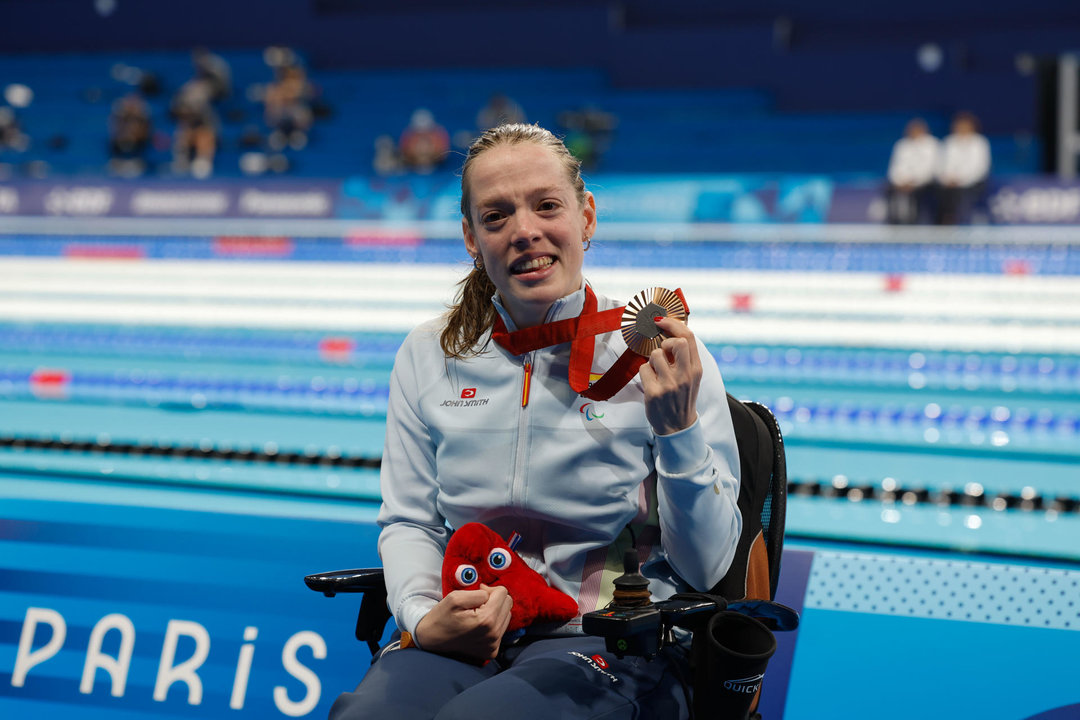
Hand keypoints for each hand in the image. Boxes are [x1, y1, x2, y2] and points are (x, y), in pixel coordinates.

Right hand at [413, 584, 512, 661]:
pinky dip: (493, 624)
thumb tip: (491, 594)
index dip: (489, 589)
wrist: (431, 639)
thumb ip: (479, 593)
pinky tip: (479, 626)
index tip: (477, 594)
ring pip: (507, 616)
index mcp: (486, 620)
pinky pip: (501, 629)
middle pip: (508, 604)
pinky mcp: (492, 651)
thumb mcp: (456, 597)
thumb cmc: (442, 617)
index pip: (503, 593)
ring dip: (495, 611)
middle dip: (494, 599)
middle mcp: (493, 635)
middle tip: (477, 603)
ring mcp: (493, 645)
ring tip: (477, 614)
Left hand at [639, 316, 701, 435]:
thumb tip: (671, 331)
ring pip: (654, 354)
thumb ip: (685, 357)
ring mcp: (670, 384)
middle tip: (662, 353)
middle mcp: (685, 375)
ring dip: (651, 361)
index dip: (673, 324)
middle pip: (675, 342)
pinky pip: (643, 369)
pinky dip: (644, 373)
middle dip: (664, 343)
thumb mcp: (691, 376)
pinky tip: (651, 383)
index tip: (662, 321)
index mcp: (696, 369)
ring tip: (656, 372)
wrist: (677, 426)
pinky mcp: (654, 392)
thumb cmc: (682, 397)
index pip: (688, 337)